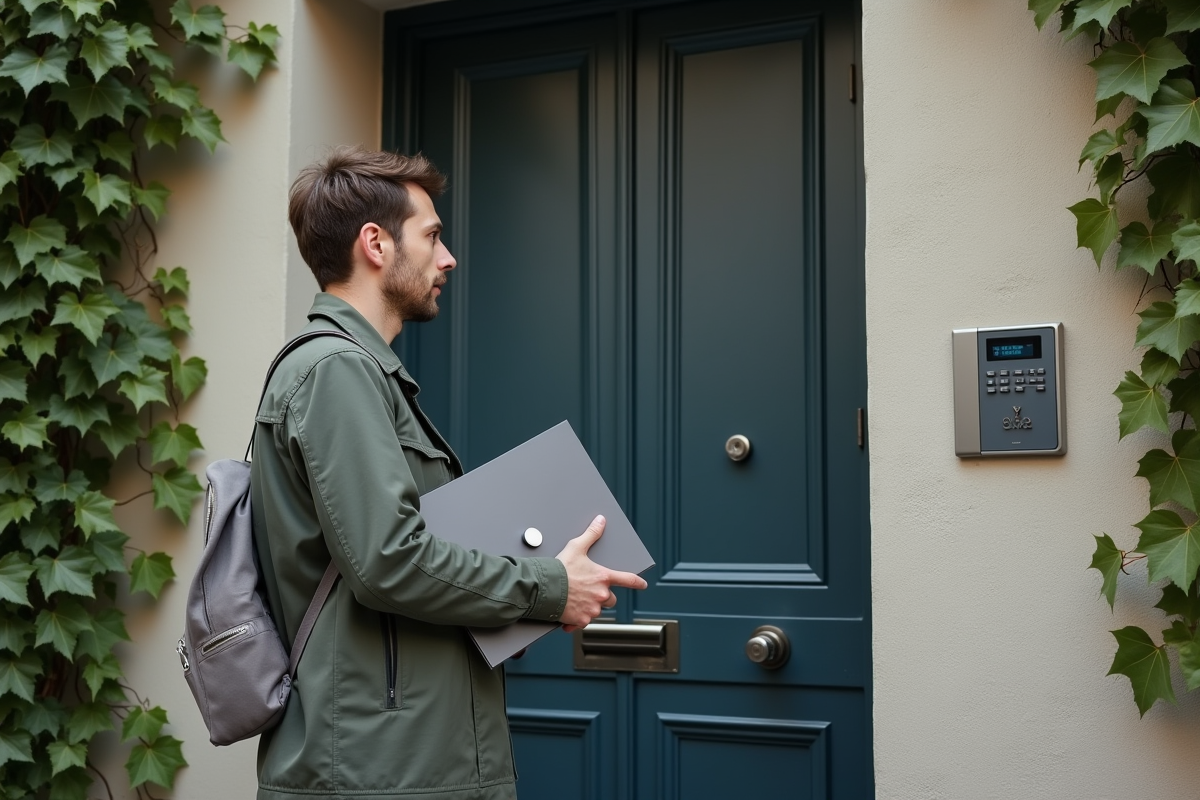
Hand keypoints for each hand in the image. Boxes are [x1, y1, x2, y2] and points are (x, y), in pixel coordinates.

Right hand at [555, 515, 647, 630]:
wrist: (543, 587)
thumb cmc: (559, 568)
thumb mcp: (576, 547)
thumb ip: (591, 534)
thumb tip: (600, 521)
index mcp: (603, 578)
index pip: (627, 580)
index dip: (637, 582)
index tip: (643, 584)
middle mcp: (601, 595)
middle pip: (611, 599)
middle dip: (602, 596)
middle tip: (588, 591)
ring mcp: (592, 609)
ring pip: (597, 610)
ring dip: (589, 606)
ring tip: (575, 598)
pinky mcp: (581, 620)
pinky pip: (583, 621)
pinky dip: (577, 618)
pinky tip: (568, 611)